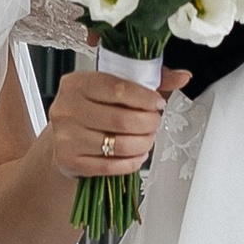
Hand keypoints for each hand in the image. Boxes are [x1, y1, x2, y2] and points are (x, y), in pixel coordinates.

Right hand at [40, 64, 188, 189]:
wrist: (62, 136)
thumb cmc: (90, 108)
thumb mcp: (113, 87)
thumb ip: (148, 79)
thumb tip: (181, 77)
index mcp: (77, 84)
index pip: (119, 89)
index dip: (145, 99)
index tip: (158, 104)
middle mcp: (67, 109)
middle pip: (121, 119)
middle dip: (148, 124)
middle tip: (155, 123)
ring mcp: (66, 137)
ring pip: (118, 144)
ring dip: (143, 144)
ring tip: (148, 139)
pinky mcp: (69, 161)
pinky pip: (109, 166)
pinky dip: (131, 163)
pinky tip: (137, 155)